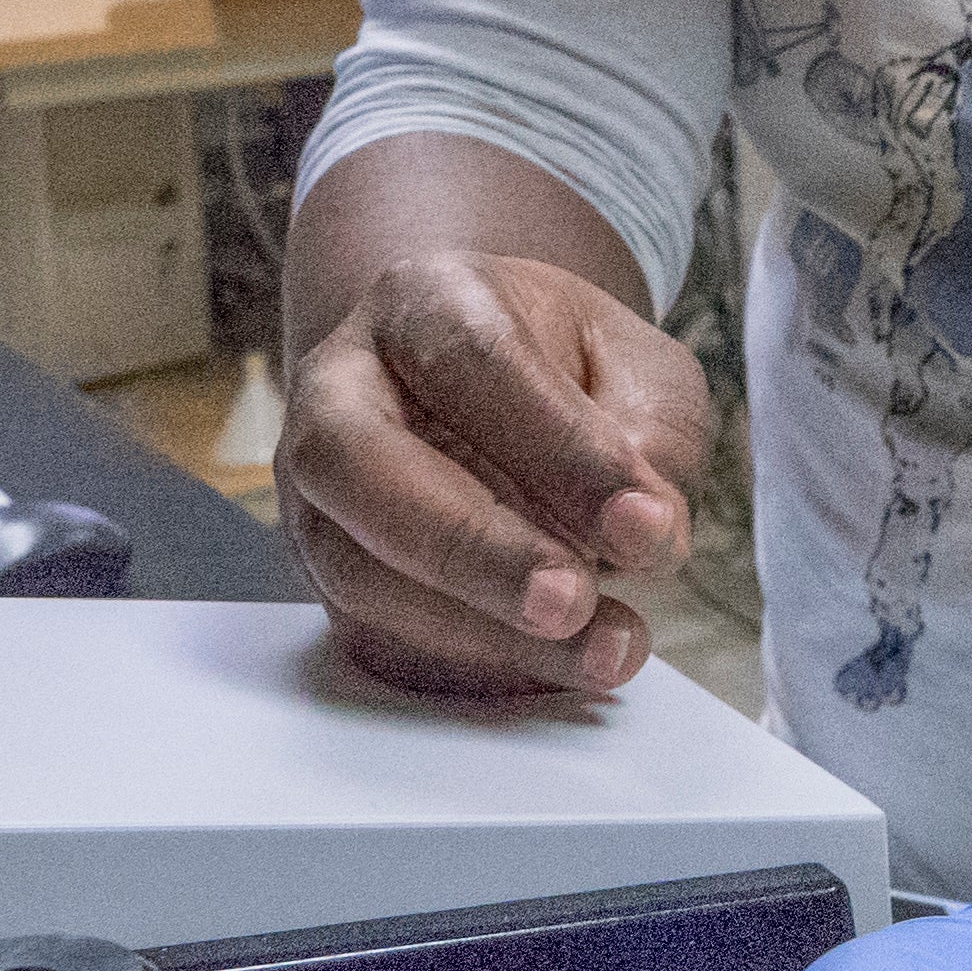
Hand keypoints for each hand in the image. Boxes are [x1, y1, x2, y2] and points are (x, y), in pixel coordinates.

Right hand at [278, 250, 707, 699]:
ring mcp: (318, 489)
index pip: (475, 362)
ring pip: (361, 570)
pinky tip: (560, 669)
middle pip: (367, 466)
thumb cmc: (568, 372)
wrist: (491, 388)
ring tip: (601, 650)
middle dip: (475, 548)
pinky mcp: (330, 573)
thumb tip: (643, 531)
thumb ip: (653, 435)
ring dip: (484, 630)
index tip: (644, 521)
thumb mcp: (639, 368)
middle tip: (573, 600)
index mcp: (423, 301)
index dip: (560, 448)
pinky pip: (376, 633)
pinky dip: (473, 664)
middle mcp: (342, 388)